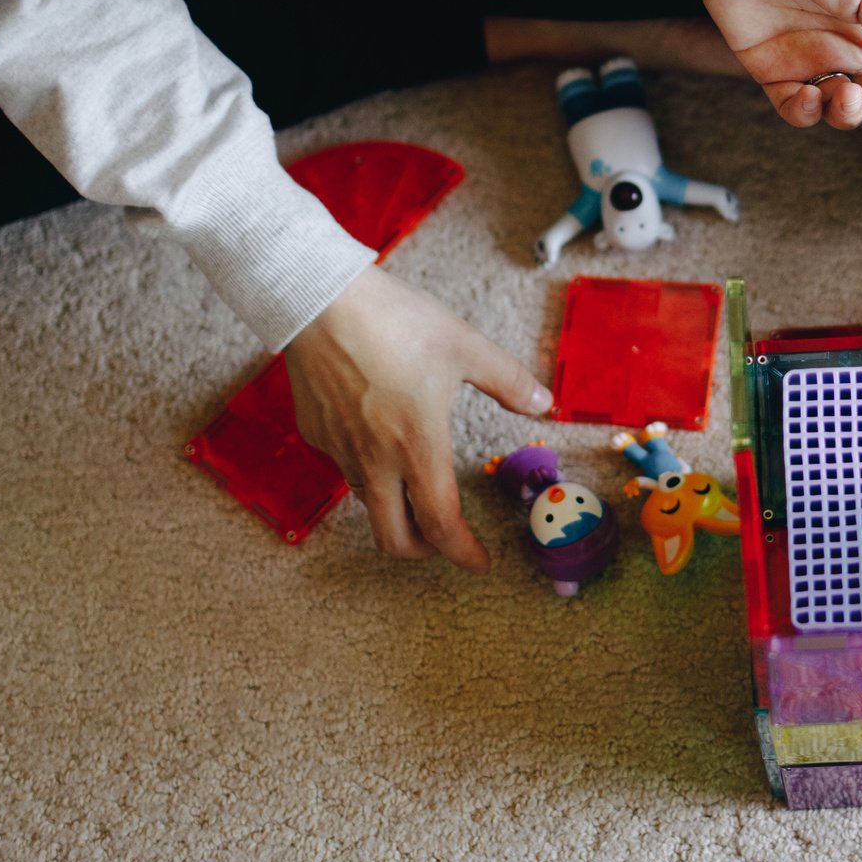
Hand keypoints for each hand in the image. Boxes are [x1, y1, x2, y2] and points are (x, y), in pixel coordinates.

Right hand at [283, 266, 553, 569]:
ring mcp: (339, 450)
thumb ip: (508, 381)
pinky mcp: (316, 433)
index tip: (480, 562)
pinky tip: (377, 437)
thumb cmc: (395, 320)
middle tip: (446, 538)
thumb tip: (545, 403)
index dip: (463, 552)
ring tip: (416, 486)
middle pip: (393, 538)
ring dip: (395, 508)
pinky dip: (366, 470)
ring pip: (367, 503)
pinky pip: (343, 467)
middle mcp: (374, 460)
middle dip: (423, 550)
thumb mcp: (464, 346)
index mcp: (417, 445)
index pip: (441, 524)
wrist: (320, 299)